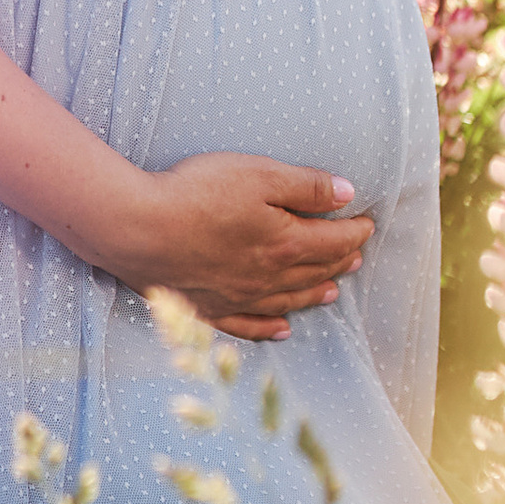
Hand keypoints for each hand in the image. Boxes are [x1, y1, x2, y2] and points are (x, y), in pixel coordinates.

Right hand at [101, 150, 375, 340]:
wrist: (138, 230)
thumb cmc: (197, 194)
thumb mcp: (258, 174)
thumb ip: (306, 187)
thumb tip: (348, 195)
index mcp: (286, 244)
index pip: (333, 241)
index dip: (355, 232)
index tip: (367, 223)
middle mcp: (268, 278)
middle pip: (314, 272)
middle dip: (339, 263)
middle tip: (355, 256)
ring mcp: (239, 298)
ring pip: (288, 301)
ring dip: (313, 295)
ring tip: (332, 293)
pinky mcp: (210, 309)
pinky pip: (250, 326)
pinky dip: (271, 328)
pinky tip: (282, 329)